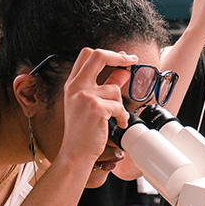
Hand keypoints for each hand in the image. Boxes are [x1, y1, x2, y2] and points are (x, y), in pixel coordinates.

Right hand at [59, 48, 137, 167]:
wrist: (75, 152)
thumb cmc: (82, 131)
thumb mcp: (90, 104)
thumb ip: (105, 86)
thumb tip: (123, 71)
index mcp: (72, 84)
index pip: (86, 55)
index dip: (107, 53)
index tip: (122, 57)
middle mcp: (76, 87)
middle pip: (98, 56)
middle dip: (119, 56)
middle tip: (132, 61)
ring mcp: (84, 96)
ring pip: (115, 89)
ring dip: (120, 104)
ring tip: (116, 117)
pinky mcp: (95, 107)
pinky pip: (119, 106)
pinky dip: (122, 116)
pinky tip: (118, 123)